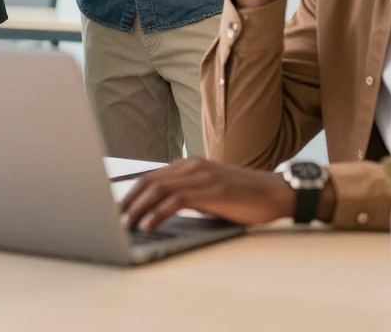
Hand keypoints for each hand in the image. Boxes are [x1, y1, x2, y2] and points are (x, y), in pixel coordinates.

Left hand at [119, 158, 295, 230]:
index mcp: (189, 165)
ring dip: (138, 207)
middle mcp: (191, 166)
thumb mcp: (210, 192)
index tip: (118, 206)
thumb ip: (189, 194)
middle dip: (129, 199)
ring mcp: (200, 176)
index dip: (132, 191)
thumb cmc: (244, 196)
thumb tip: (163, 209)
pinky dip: (157, 212)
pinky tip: (148, 224)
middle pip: (149, 180)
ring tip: (126, 224)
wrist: (275, 192)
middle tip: (115, 217)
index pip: (152, 176)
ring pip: (158, 189)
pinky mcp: (210, 191)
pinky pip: (176, 201)